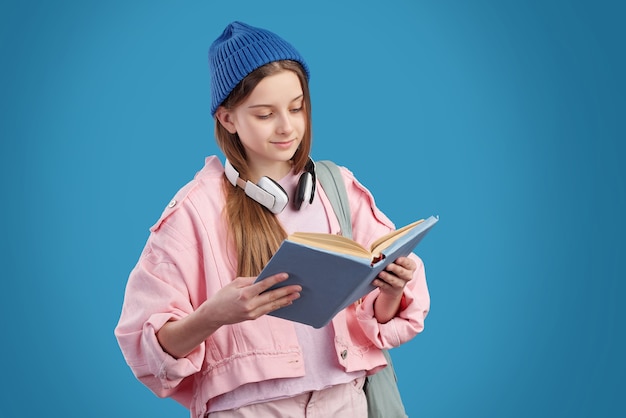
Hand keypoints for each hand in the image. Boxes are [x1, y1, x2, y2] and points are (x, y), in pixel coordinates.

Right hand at [157, 273, 299, 358]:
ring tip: (296, 295)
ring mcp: (252, 313)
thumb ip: (251, 281)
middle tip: (298, 287)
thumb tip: (266, 277)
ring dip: (286, 300)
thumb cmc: (223, 295)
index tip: (286, 275)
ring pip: (272, 305)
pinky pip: (268, 310)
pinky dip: (278, 305)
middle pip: (271, 297)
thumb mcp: (235, 283)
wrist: (214, 315)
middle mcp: (249, 305)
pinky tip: (287, 301)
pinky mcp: (253, 317)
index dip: (275, 280)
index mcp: (244, 294)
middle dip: (286, 291)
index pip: (263, 285)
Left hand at [373, 256, 415, 296]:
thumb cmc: (395, 267)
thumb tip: (383, 254)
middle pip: (402, 272)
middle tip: (387, 266)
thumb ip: (393, 257)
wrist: (394, 284)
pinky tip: (375, 280)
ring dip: (387, 277)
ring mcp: (400, 284)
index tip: (397, 259)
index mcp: (411, 266)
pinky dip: (380, 283)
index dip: (403, 261)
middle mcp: (408, 276)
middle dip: (394, 268)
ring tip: (380, 273)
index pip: (408, 263)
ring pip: (394, 281)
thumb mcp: (397, 262)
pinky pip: (385, 286)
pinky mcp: (392, 290)